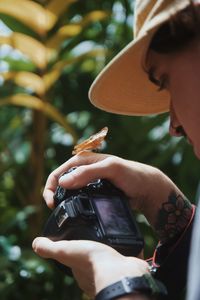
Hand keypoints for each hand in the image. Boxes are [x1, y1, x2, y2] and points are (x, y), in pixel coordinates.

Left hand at [32, 237, 148, 297]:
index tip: (77, 242)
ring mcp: (111, 271)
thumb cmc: (92, 261)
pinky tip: (124, 243)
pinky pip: (124, 258)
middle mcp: (94, 274)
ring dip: (109, 251)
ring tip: (110, 237)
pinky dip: (123, 251)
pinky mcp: (126, 267)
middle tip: (94, 237)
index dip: (74, 251)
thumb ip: (50, 248)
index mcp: (79, 271)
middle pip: (91, 261)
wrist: (120, 271)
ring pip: (108, 260)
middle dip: (93, 250)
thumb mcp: (65, 250)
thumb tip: (36, 243)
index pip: (74, 261)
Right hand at [43, 151, 181, 226]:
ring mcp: (88, 182)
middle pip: (60, 183)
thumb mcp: (111, 169)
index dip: (50, 187)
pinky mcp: (93, 192)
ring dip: (63, 201)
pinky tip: (75, 212)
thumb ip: (88, 173)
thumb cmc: (132, 174)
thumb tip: (63, 182)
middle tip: (55, 210)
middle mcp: (83, 170)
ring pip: (68, 192)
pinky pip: (78, 198)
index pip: (58, 172)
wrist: (146, 188)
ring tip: (63, 213)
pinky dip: (73, 205)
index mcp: (83, 160)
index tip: (51, 203)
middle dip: (54, 195)